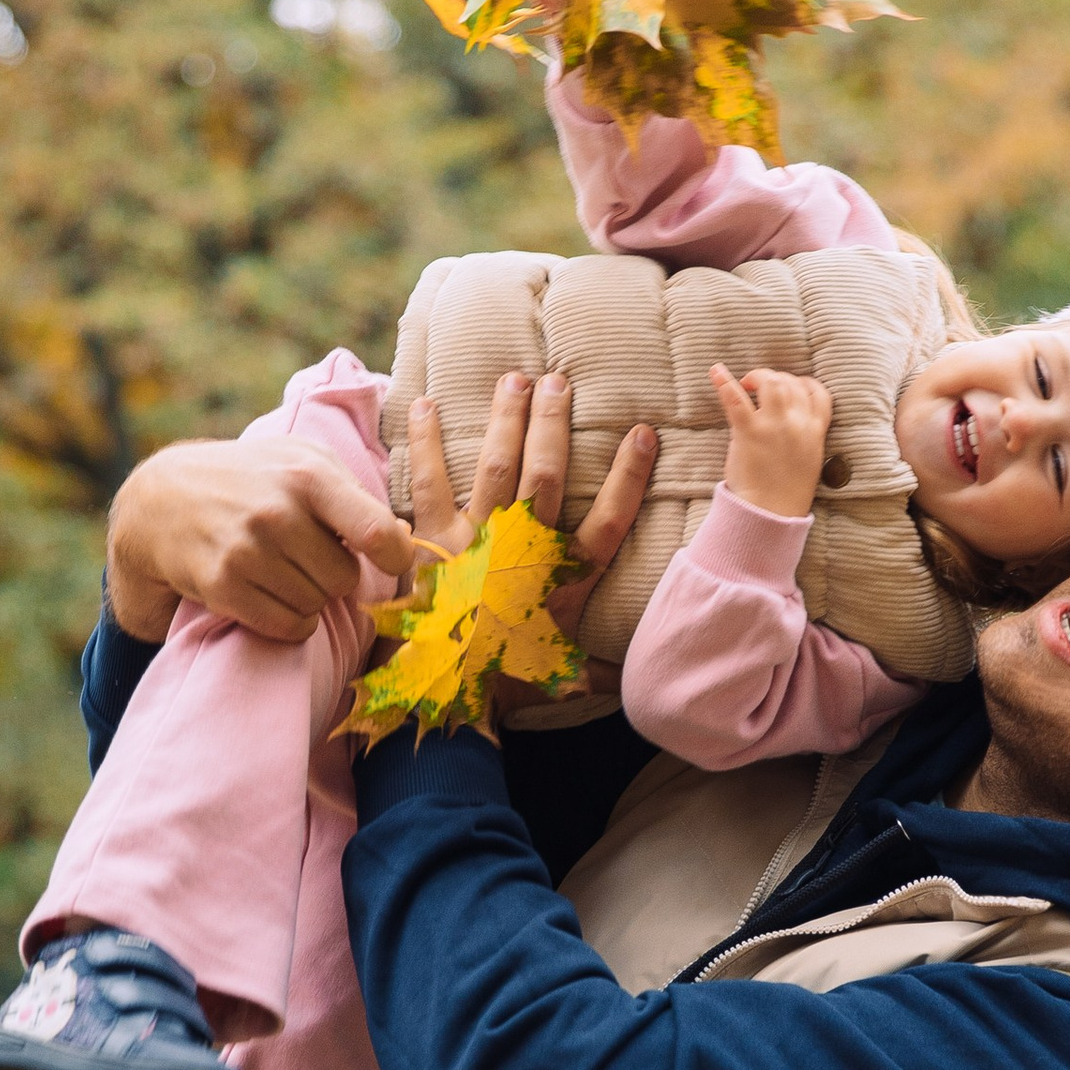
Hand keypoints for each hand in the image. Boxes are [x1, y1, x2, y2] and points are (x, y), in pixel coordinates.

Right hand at [105, 438, 415, 646]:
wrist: (162, 499)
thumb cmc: (251, 478)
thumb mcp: (301, 460)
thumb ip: (354, 494)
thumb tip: (405, 539)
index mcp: (308, 476)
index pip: (377, 532)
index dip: (398, 558)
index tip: (395, 562)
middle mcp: (277, 513)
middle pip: (346, 580)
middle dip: (335, 576)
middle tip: (309, 558)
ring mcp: (247, 552)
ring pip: (317, 607)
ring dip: (309, 600)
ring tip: (283, 572)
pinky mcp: (223, 586)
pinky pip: (287, 627)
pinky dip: (289, 623)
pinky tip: (271, 596)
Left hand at [405, 369, 658, 676]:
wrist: (439, 690)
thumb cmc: (505, 677)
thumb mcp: (562, 674)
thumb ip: (602, 670)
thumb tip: (645, 675)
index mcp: (560, 578)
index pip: (607, 521)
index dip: (628, 476)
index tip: (643, 433)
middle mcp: (520, 552)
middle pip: (546, 477)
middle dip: (553, 425)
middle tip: (559, 382)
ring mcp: (474, 541)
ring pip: (497, 467)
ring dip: (507, 419)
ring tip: (516, 378)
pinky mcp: (430, 541)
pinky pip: (428, 482)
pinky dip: (425, 442)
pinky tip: (427, 404)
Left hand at [709, 362, 832, 521]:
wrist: (770, 513)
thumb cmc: (786, 492)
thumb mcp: (808, 461)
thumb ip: (803, 436)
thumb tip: (786, 419)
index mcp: (815, 432)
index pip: (820, 394)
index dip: (805, 384)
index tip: (792, 386)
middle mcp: (798, 425)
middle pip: (793, 383)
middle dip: (777, 378)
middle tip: (761, 387)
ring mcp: (774, 427)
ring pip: (772, 383)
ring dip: (758, 377)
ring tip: (746, 384)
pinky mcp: (750, 432)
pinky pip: (736, 400)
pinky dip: (724, 382)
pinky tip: (716, 371)